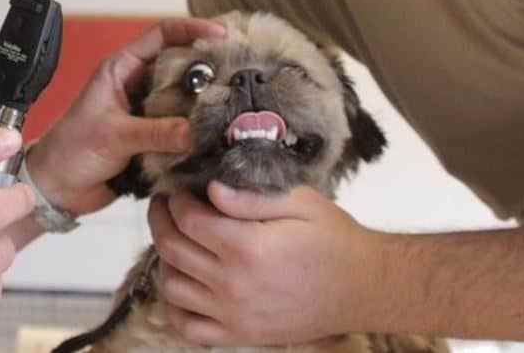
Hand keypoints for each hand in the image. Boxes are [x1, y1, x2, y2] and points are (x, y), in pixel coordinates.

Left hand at [24, 17, 225, 215]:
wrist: (56, 189)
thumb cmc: (70, 151)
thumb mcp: (113, 136)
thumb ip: (155, 132)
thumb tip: (198, 130)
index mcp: (122, 69)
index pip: (162, 35)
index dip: (192, 29)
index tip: (222, 34)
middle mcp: (138, 86)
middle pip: (182, 67)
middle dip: (210, 69)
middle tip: (240, 75)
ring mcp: (148, 113)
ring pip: (186, 100)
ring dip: (207, 105)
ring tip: (236, 108)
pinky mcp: (154, 139)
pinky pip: (183, 131)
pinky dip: (199, 133)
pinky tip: (219, 137)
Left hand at [148, 183, 383, 346]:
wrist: (363, 287)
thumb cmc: (333, 239)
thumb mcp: (298, 203)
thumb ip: (249, 197)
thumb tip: (209, 189)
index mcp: (246, 246)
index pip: (187, 219)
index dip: (175, 200)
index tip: (177, 190)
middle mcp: (233, 283)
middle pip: (171, 249)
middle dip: (160, 221)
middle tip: (163, 207)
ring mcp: (234, 313)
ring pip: (172, 287)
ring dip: (164, 260)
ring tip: (174, 241)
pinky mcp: (240, 334)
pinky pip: (189, 327)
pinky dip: (175, 307)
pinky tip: (182, 284)